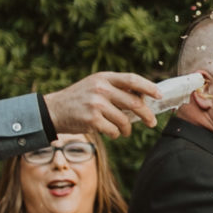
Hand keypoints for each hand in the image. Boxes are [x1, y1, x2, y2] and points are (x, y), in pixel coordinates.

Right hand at [44, 71, 162, 138]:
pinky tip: (110, 133)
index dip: (148, 87)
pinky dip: (115, 135)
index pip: (132, 79)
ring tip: (124, 131)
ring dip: (127, 129)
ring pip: (125, 120)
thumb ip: (115, 89)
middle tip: (151, 122)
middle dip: (146, 115)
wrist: (53, 110)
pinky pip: (114, 131)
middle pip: (134, 102)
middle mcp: (100, 88)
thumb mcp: (95, 86)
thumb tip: (143, 98)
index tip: (159, 95)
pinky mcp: (92, 119)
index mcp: (103, 78)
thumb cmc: (79, 100)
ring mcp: (96, 104)